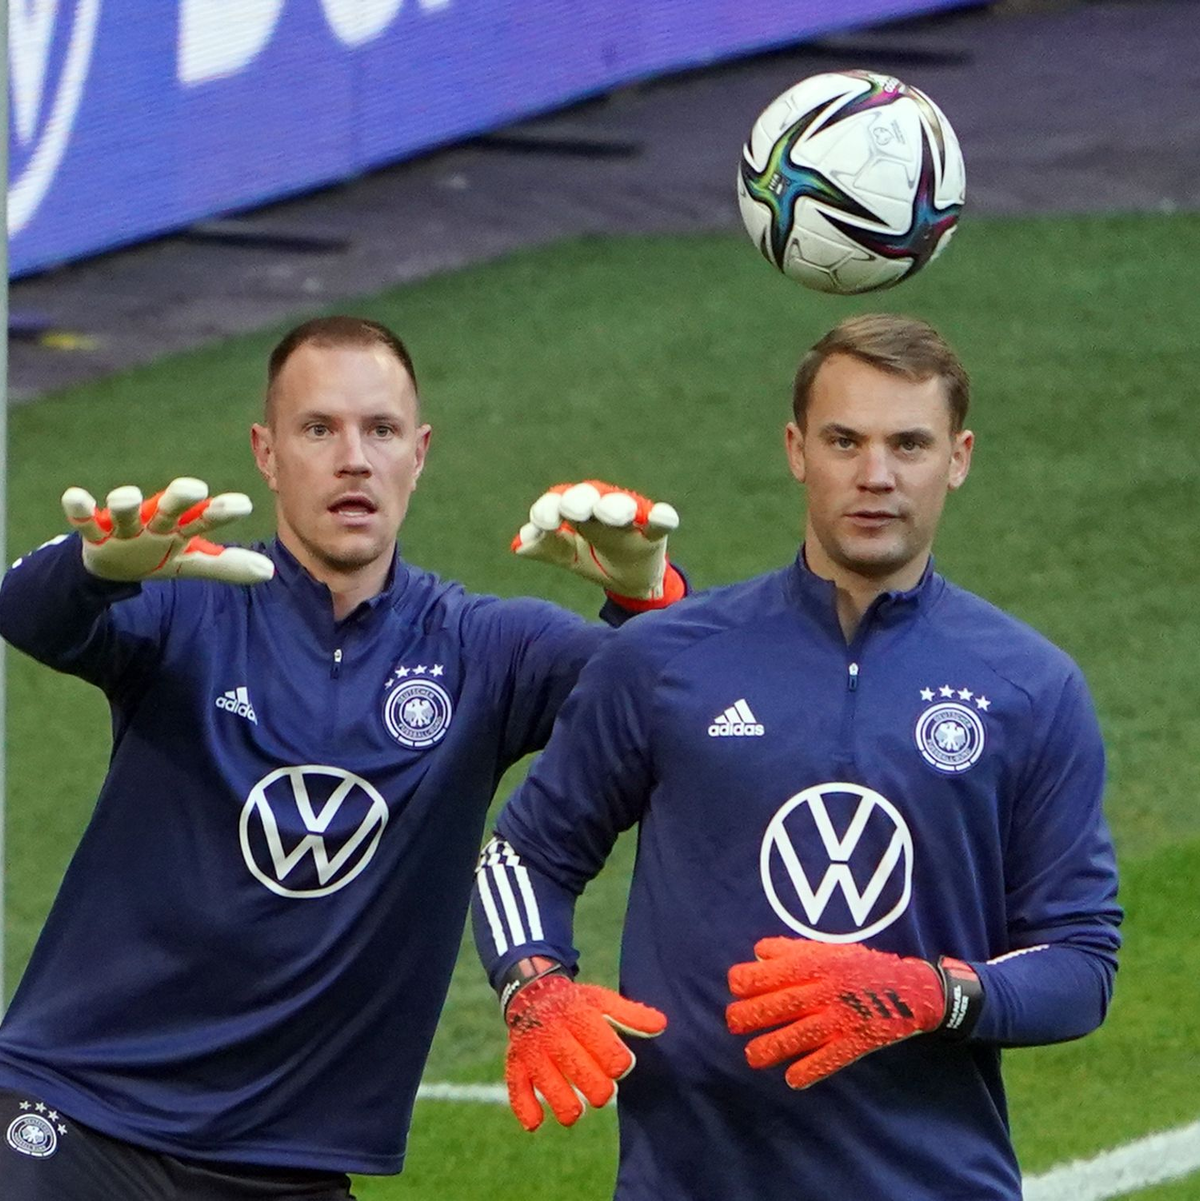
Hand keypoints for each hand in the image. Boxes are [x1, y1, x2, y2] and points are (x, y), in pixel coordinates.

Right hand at [62, 477, 274, 584]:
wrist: (113, 564)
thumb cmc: (158, 553)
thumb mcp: (192, 562)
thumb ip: (227, 566)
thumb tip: (269, 572)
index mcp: (180, 528)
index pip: (205, 518)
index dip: (221, 512)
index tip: (243, 505)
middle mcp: (154, 521)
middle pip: (168, 508)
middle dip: (179, 498)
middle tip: (194, 487)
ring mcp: (123, 526)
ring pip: (124, 511)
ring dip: (124, 502)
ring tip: (127, 496)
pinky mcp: (94, 534)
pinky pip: (84, 521)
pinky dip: (78, 509)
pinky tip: (75, 497)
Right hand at [504, 969, 666, 1130]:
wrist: (532, 994)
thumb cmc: (576, 1005)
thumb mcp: (602, 1001)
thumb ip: (631, 1014)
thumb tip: (662, 1025)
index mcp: (579, 1015)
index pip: (607, 1051)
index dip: (619, 1064)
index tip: (619, 1065)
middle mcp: (554, 1033)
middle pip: (582, 1073)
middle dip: (599, 1090)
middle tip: (602, 1090)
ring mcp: (532, 1051)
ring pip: (552, 1089)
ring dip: (569, 1107)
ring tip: (578, 1106)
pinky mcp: (515, 1065)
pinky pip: (518, 1092)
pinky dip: (527, 1111)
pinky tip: (538, 1121)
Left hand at [512, 480, 682, 608]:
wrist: (628, 581)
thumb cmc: (593, 558)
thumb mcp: (568, 557)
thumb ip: (547, 548)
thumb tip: (519, 546)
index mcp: (576, 511)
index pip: (557, 503)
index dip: (549, 511)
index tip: (543, 524)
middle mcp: (601, 508)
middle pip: (588, 496)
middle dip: (580, 502)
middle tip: (573, 512)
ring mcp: (630, 519)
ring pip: (622, 506)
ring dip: (617, 508)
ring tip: (617, 515)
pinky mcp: (655, 533)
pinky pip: (660, 522)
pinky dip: (662, 517)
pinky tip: (663, 516)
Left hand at [726, 938, 975, 1088]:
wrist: (910, 988)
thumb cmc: (860, 966)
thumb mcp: (826, 949)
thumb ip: (790, 950)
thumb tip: (756, 954)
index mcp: (815, 964)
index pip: (770, 971)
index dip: (747, 980)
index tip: (736, 988)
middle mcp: (825, 990)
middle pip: (779, 1004)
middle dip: (749, 1015)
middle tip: (732, 1023)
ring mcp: (841, 1017)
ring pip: (800, 1034)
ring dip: (771, 1047)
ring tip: (752, 1056)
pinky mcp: (858, 1041)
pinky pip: (831, 1058)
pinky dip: (810, 1070)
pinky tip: (792, 1080)